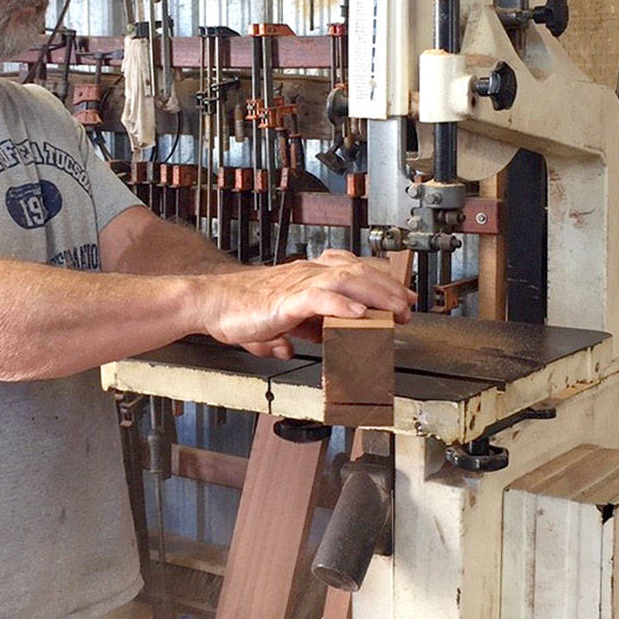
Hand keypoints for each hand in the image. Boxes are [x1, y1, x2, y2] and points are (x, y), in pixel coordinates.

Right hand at [196, 249, 413, 357]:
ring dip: (374, 294)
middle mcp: (305, 275)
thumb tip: (289, 348)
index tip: (401, 296)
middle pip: (356, 272)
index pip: (351, 270)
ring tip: (394, 309)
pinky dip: (341, 304)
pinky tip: (358, 313)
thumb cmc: (238, 310)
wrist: (210, 303)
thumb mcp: (275, 323)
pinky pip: (317, 298)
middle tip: (408, 306)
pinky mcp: (285, 301)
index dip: (380, 281)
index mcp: (306, 277)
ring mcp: (296, 285)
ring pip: (344, 280)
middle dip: (386, 288)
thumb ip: (286, 333)